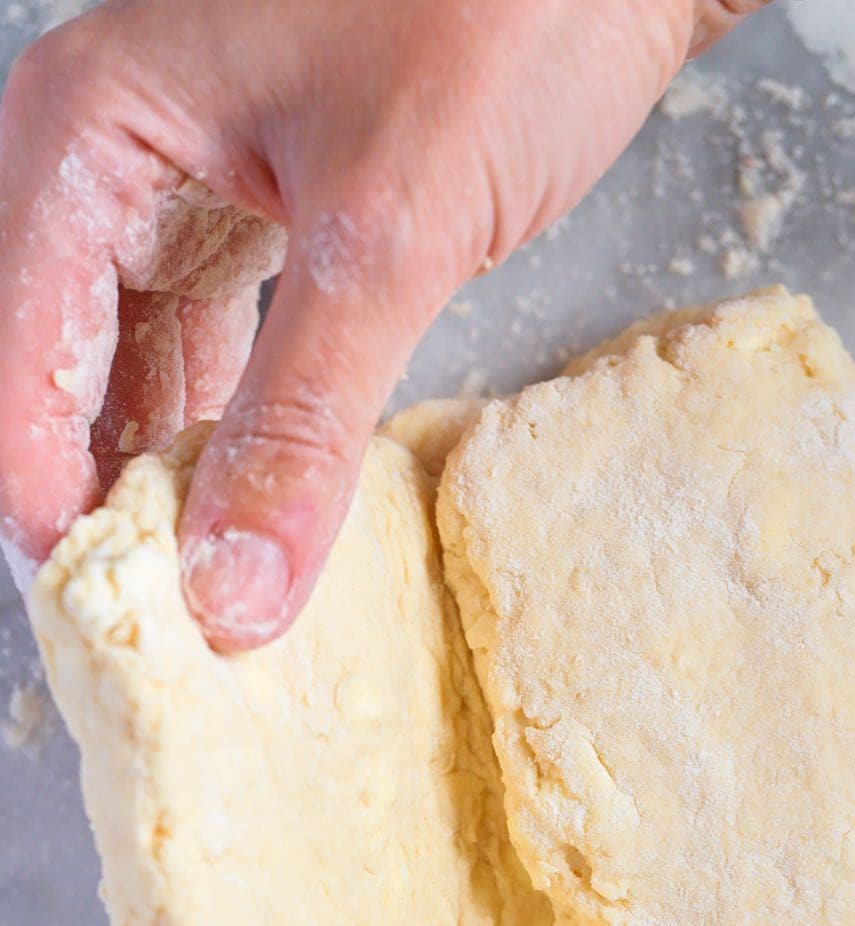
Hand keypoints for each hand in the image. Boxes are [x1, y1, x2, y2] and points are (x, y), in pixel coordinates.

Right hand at [0, 0, 761, 641]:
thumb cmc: (504, 13)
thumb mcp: (389, 232)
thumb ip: (302, 419)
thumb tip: (233, 591)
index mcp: (91, 131)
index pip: (20, 362)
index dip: (55, 506)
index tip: (125, 627)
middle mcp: (111, 157)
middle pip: (62, 376)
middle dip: (112, 506)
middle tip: (176, 632)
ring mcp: (182, 187)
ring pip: (135, 376)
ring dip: (173, 483)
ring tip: (221, 596)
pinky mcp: (259, 218)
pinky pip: (212, 355)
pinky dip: (233, 436)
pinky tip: (264, 512)